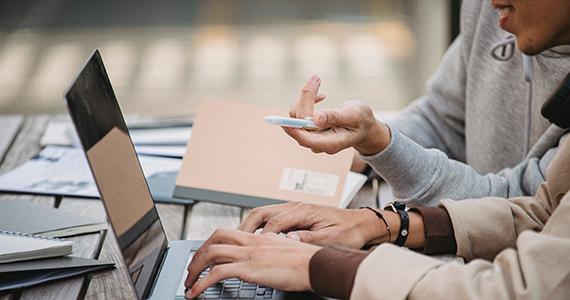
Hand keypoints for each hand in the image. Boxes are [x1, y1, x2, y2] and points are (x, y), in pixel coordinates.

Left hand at [184, 229, 320, 297]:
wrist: (317, 265)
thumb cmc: (307, 260)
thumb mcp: (287, 246)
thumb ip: (273, 245)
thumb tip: (269, 245)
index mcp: (259, 238)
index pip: (227, 233)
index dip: (211, 244)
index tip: (204, 256)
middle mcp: (251, 242)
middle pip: (214, 238)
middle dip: (198, 254)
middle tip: (191, 269)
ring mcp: (249, 254)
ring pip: (211, 253)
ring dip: (195, 269)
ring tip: (189, 284)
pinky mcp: (249, 269)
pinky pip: (217, 273)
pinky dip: (202, 283)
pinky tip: (196, 292)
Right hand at [238, 202, 390, 248]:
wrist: (363, 224)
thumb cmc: (349, 232)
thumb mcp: (330, 239)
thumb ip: (307, 239)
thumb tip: (287, 241)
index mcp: (303, 211)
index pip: (272, 223)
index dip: (259, 237)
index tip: (250, 249)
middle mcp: (296, 207)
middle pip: (261, 213)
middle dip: (245, 227)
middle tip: (233, 243)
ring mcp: (294, 209)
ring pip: (263, 214)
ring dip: (250, 226)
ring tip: (239, 242)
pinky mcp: (296, 215)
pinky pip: (271, 218)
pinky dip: (259, 227)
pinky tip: (256, 239)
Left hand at [284, 75, 390, 155]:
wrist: (364, 125)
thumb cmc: (362, 121)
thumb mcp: (354, 116)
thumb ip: (335, 117)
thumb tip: (316, 119)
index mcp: (330, 143)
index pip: (306, 139)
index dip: (294, 130)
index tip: (285, 121)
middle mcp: (318, 142)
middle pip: (300, 123)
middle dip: (306, 99)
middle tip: (316, 78)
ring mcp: (312, 136)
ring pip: (297, 116)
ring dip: (305, 97)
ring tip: (318, 81)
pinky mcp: (308, 128)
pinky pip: (299, 113)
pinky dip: (306, 100)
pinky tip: (320, 96)